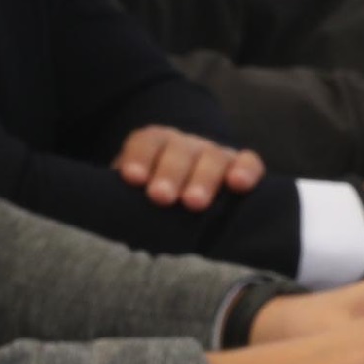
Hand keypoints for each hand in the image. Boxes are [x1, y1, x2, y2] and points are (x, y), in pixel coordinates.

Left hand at [112, 122, 268, 205]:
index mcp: (155, 145)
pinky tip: (238, 184)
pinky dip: (245, 170)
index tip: (133, 178)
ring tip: (193, 203)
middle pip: (178, 152)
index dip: (139, 157)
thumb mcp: (136, 195)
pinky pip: (248, 162)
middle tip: (160, 197)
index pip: (146, 143)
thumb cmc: (158, 197)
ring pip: (211, 157)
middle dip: (169, 173)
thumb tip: (114, 220)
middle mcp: (185, 145)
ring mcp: (214, 153)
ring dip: (202, 179)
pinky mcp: (241, 165)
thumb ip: (127, 201)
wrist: (191, 191)